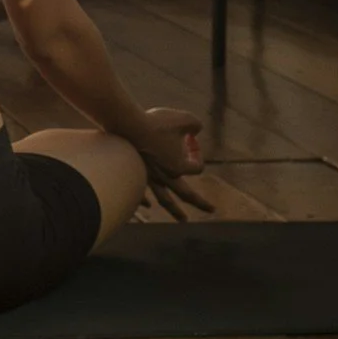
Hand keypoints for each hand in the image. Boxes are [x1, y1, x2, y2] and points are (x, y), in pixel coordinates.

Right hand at [114, 106, 214, 221]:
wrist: (127, 128)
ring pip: (164, 199)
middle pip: (186, 193)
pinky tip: (147, 206)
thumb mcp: (183, 119)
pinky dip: (145, 200)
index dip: (198, 154)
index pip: (197, 167)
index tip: (190, 140)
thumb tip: (196, 129)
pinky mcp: (135, 174)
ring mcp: (149, 178)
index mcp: (179, 166)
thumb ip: (195, 124)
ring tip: (183, 219)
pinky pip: (141, 193)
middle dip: (200, 202)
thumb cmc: (156, 123)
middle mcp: (166, 177)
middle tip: (211, 210)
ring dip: (175, 211)